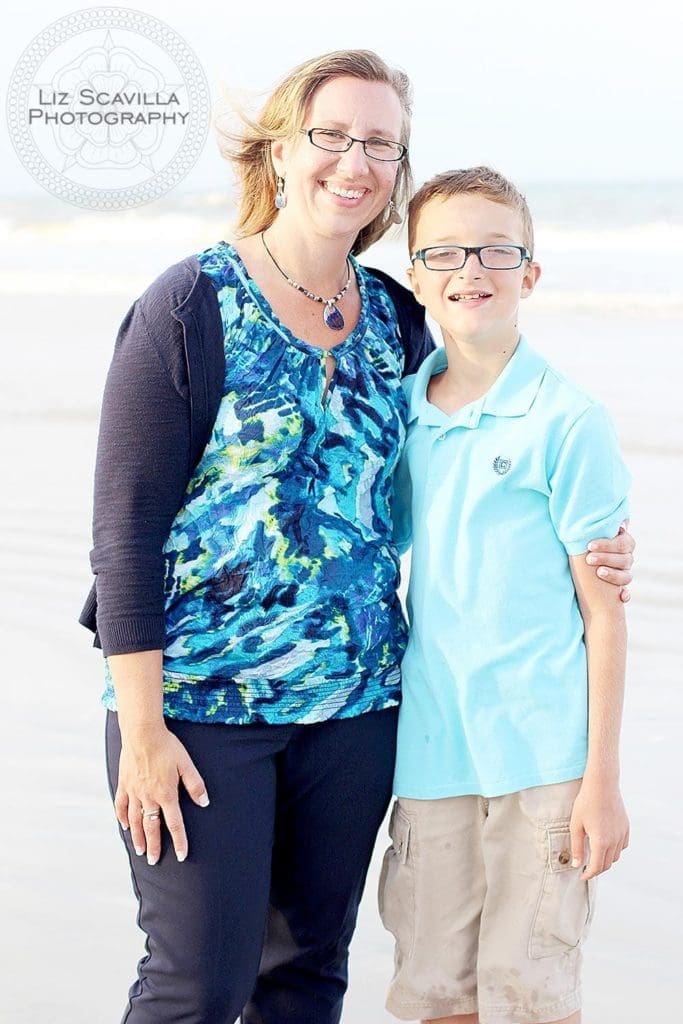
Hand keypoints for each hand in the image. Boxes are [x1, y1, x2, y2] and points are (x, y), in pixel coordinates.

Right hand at [115, 724, 209, 865]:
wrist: (142, 733)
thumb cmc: (167, 747)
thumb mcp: (186, 764)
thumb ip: (195, 785)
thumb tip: (204, 802)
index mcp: (166, 794)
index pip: (174, 824)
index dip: (179, 841)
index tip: (181, 856)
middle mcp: (148, 797)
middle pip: (151, 827)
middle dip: (154, 846)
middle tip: (154, 861)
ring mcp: (134, 791)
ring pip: (134, 820)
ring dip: (137, 837)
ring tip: (140, 850)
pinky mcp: (124, 784)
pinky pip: (121, 805)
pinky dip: (122, 817)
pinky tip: (124, 826)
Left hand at [569, 777, 629, 880]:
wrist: (602, 785)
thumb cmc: (586, 803)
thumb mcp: (576, 825)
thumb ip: (577, 847)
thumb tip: (577, 864)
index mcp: (600, 842)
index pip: (596, 867)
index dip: (588, 874)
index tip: (582, 876)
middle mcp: (614, 840)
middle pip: (607, 864)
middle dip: (596, 869)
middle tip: (586, 867)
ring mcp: (622, 834)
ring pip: (616, 856)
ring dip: (605, 859)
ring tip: (595, 855)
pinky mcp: (626, 827)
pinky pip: (622, 846)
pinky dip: (615, 850)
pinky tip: (606, 845)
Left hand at [585, 519, 634, 602]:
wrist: (578, 572)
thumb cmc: (582, 548)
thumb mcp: (587, 537)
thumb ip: (595, 526)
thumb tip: (594, 512)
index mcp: (621, 543)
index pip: (623, 542)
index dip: (608, 544)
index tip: (589, 545)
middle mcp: (625, 558)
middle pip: (625, 558)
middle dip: (606, 557)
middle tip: (589, 559)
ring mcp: (623, 574)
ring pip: (627, 575)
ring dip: (614, 574)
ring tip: (599, 572)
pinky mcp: (618, 589)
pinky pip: (626, 593)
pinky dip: (625, 595)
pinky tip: (621, 596)